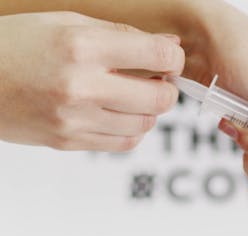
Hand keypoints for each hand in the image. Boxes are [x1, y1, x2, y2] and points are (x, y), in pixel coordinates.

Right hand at [0, 12, 183, 150]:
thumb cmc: (16, 44)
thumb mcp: (67, 23)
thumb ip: (123, 34)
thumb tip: (169, 43)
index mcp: (82, 47)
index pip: (158, 55)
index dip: (174, 57)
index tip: (170, 57)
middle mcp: (81, 86)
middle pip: (160, 98)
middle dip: (168, 87)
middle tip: (157, 79)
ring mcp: (74, 119)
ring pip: (145, 124)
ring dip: (150, 110)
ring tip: (135, 95)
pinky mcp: (68, 141)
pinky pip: (123, 143)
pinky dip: (133, 129)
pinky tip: (120, 113)